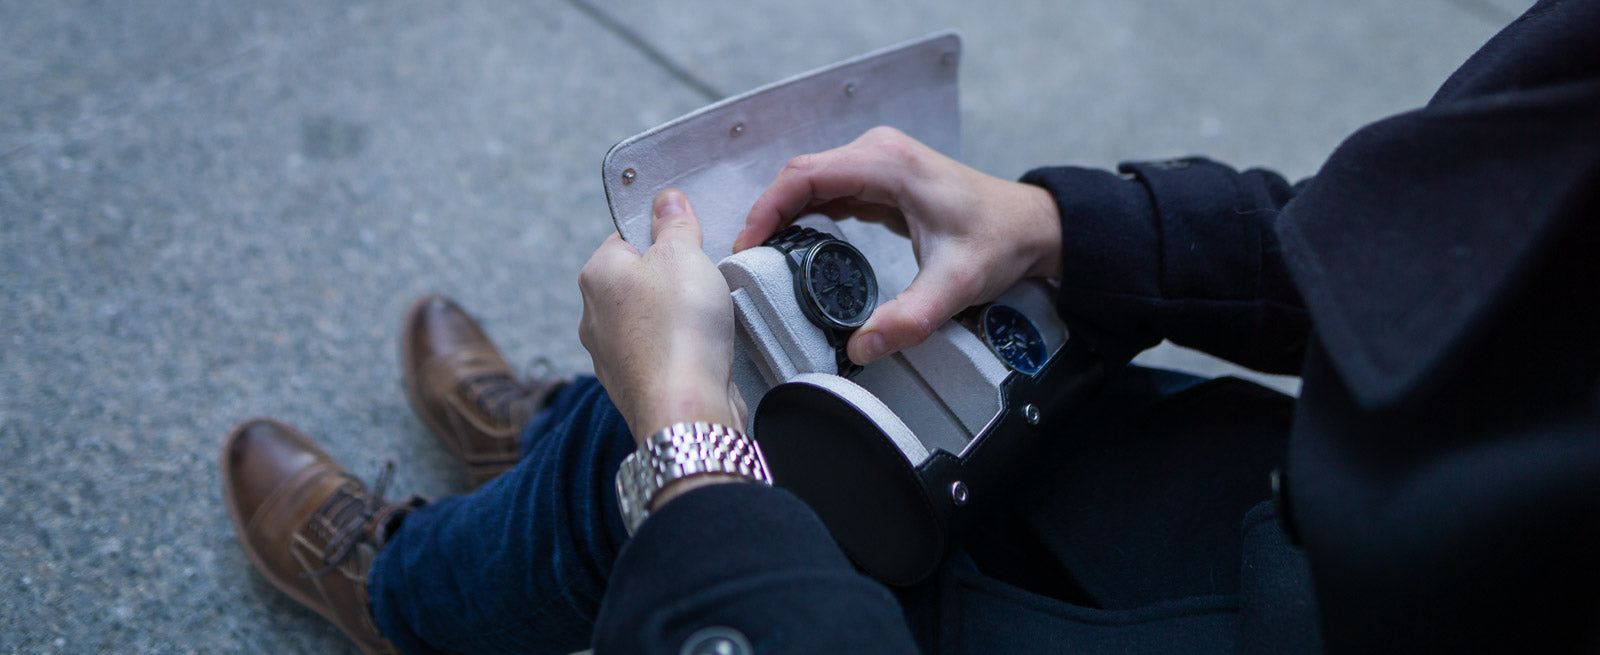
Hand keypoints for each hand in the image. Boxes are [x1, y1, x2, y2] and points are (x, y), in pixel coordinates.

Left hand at [578, 189, 744, 443]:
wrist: (686, 410)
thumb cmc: (680, 331)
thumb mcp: (684, 254)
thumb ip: (675, 224)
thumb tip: (666, 200)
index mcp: (597, 274)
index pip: (626, 236)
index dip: (662, 236)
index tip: (690, 243)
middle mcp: (593, 314)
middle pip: (637, 278)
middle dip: (671, 279)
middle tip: (701, 282)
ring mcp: (610, 353)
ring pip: (647, 318)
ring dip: (676, 316)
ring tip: (703, 321)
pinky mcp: (633, 383)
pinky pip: (658, 352)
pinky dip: (679, 348)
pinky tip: (700, 351)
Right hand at [734, 127, 1062, 364]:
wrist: (1033, 227)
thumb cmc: (1000, 241)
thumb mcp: (956, 284)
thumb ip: (909, 318)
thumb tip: (861, 348)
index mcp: (887, 164)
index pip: (804, 176)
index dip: (767, 210)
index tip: (748, 246)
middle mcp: (878, 153)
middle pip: (800, 176)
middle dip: (768, 215)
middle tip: (749, 261)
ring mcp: (879, 164)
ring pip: (811, 182)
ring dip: (784, 214)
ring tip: (765, 256)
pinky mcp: (882, 180)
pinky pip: (829, 190)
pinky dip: (806, 214)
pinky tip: (797, 244)